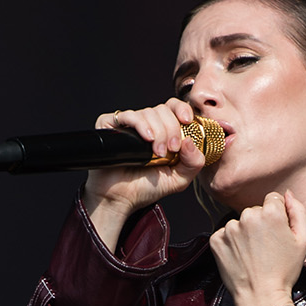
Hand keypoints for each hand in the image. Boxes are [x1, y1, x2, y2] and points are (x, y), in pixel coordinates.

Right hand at [83, 99, 204, 250]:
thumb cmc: (147, 188)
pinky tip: (146, 139)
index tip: (187, 121)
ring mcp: (129, 125)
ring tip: (156, 153)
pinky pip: (127, 115)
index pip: (173, 107)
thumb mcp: (179, 179)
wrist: (121, 199)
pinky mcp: (111, 126)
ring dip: (157, 132)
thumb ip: (194, 163)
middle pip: (163, 110)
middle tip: (170, 149)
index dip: (182, 109)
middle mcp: (146, 125)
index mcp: (163, 131)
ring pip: (148, 112)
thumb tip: (190, 141)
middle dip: (171, 129)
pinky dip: (140, 125)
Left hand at [209, 190, 305, 305]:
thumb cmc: (285, 271)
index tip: (277, 234)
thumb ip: (299, 211)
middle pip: (255, 210)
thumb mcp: (303, 241)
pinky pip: (225, 234)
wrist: (261, 297)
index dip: (277, 217)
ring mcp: (229, 228)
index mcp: (270, 212)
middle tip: (266, 248)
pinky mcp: (216, 240)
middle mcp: (248, 216)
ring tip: (253, 255)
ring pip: (240, 223)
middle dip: (260, 224)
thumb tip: (288, 194)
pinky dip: (231, 244)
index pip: (273, 200)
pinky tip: (241, 257)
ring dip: (245, 234)